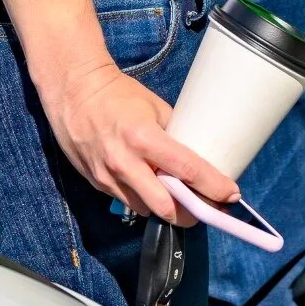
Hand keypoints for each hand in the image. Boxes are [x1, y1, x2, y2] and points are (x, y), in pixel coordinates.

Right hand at [41, 56, 239, 223]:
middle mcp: (126, 163)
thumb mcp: (154, 107)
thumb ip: (173, 134)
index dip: (212, 187)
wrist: (74, 92)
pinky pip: (127, 202)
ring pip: (147, 210)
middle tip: (206, 208)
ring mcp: (109, 177)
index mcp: (144, 137)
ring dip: (166, 209)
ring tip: (179, 199)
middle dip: (191, 213)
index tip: (230, 195)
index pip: (186, 170)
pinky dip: (143, 200)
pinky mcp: (97, 184)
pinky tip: (151, 188)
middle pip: (167, 207)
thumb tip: (194, 154)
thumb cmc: (118, 94)